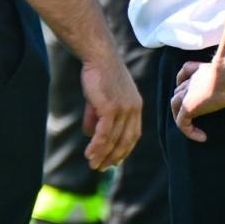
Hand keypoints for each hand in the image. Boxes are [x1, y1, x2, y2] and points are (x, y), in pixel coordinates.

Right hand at [78, 55, 141, 169]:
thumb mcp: (100, 97)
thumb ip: (96, 116)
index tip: (114, 160)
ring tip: (93, 166)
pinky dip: (97, 146)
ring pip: (114, 140)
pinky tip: (90, 154)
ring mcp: (124, 110)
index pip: (133, 134)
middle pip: (126, 141)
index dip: (124, 149)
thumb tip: (89, 134)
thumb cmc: (98, 73)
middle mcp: (133, 110)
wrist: (98, 56)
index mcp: (135, 106)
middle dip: (114, 156)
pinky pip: (104, 133)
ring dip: (103, 155)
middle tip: (102, 168)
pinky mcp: (111, 108)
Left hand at [169, 55, 224, 141]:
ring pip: (174, 103)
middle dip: (183, 100)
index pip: (186, 72)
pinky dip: (188, 131)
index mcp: (204, 71)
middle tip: (196, 115)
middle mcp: (192, 81)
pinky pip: (182, 122)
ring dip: (182, 115)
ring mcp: (188, 93)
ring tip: (196, 127)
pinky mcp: (188, 106)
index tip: (194, 92)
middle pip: (178, 89)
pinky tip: (202, 137)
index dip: (185, 80)